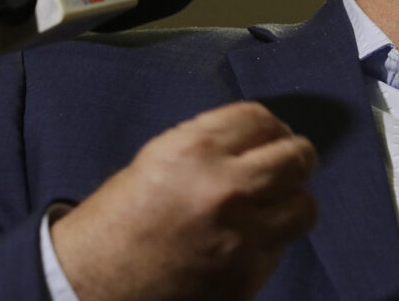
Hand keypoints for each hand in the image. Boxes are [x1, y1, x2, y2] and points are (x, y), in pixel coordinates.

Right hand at [50, 102, 318, 299]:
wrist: (94, 281)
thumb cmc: (120, 217)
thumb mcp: (159, 158)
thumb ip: (212, 144)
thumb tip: (259, 140)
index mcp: (195, 150)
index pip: (261, 118)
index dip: (269, 125)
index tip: (270, 134)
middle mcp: (226, 188)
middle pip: (296, 157)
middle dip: (294, 156)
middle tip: (288, 162)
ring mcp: (242, 235)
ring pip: (304, 205)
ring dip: (291, 200)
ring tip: (274, 203)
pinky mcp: (247, 275)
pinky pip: (281, 246)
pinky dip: (270, 240)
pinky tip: (244, 239)